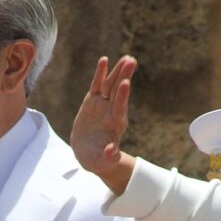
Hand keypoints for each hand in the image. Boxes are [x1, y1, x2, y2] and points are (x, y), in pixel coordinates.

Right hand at [69, 56, 141, 195]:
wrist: (88, 154)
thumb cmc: (97, 160)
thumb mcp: (102, 162)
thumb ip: (108, 157)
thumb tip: (112, 151)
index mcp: (115, 124)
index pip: (120, 107)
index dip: (122, 95)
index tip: (126, 83)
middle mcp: (111, 111)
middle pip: (118, 91)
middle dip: (124, 76)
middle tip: (131, 61)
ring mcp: (102, 105)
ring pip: (110, 85)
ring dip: (117, 71)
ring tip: (126, 58)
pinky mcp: (92, 101)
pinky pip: (97, 85)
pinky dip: (100, 73)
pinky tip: (104, 60)